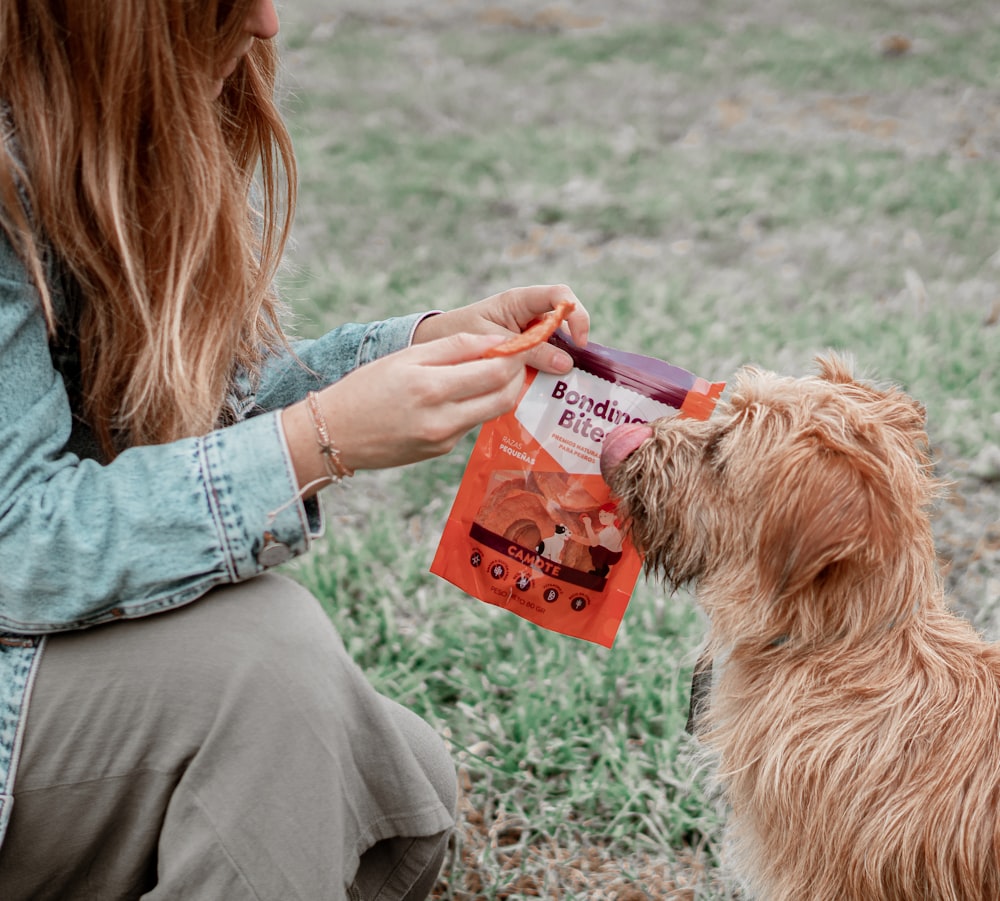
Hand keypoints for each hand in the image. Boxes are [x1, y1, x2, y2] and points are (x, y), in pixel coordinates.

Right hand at [282, 332, 527, 484]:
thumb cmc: (366, 389)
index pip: (495, 370)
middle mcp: (442, 419)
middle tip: (513, 356)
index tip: (521, 340)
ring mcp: (444, 440)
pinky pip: (471, 423)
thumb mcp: (405, 357)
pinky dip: (474, 405)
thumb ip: (453, 348)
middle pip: (504, 395)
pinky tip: (459, 394)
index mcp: (430, 387)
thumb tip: (494, 341)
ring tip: (489, 370)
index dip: (515, 354)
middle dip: (515, 373)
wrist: (334, 435)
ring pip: (492, 411)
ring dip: (500, 389)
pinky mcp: (441, 451)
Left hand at [412, 284, 588, 374]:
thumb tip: (565, 365)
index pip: (559, 296)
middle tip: (572, 370)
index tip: (579, 343)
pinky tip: (544, 388)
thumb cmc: (459, 332)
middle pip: (565, 321)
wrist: (435, 342)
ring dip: (560, 361)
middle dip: (573, 344)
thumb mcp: (495, 343)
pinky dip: (546, 372)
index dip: (576, 314)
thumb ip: (528, 352)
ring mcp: (528, 331)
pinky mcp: (523, 350)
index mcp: (520, 301)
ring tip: (559, 383)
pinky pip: (542, 358)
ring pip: (557, 343)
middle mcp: (528, 314)